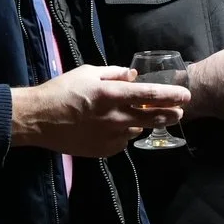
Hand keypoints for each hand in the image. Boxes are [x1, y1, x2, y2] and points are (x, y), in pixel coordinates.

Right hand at [11, 64, 189, 157]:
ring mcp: (110, 136)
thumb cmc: (61, 91)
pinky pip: (122, 141)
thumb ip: (115, 73)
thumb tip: (135, 76)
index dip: (171, 95)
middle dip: (170, 114)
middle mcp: (115, 117)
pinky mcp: (104, 150)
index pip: (150, 95)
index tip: (186, 96)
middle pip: (152, 117)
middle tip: (178, 112)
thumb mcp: (88, 72)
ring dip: (140, 123)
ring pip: (137, 129)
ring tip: (131, 116)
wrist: (38, 119)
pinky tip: (111, 127)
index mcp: (111, 94)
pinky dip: (122, 134)